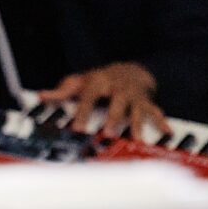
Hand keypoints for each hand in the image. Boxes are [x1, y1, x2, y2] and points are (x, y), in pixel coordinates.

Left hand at [41, 62, 169, 137]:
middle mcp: (117, 88)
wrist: (131, 69)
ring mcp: (134, 95)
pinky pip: (155, 111)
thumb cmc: (101, 80)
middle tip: (109, 133)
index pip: (88, 97)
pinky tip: (167, 131)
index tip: (76, 129)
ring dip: (136, 123)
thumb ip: (62, 91)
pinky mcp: (147, 102)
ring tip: (137, 138)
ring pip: (136, 109)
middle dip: (113, 118)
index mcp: (98, 82)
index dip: (82, 112)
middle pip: (116, 102)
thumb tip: (41, 96)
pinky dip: (161, 121)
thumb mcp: (80, 81)